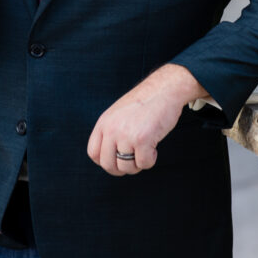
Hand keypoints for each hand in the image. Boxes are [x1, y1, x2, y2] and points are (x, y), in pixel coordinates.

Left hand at [86, 64, 206, 176]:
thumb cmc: (146, 102)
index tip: (118, 159)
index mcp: (104, 122)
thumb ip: (112, 131)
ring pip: (126, 167)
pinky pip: (143, 164)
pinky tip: (154, 146)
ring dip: (138, 164)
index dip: (105, 161)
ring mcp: (126, 135)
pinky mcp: (142, 139)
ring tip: (146, 150)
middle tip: (134, 161)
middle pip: (108, 165)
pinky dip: (151, 160)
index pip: (93, 153)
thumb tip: (111, 158)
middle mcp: (111, 129)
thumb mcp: (119, 114)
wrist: (164, 89)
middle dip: (122, 168)